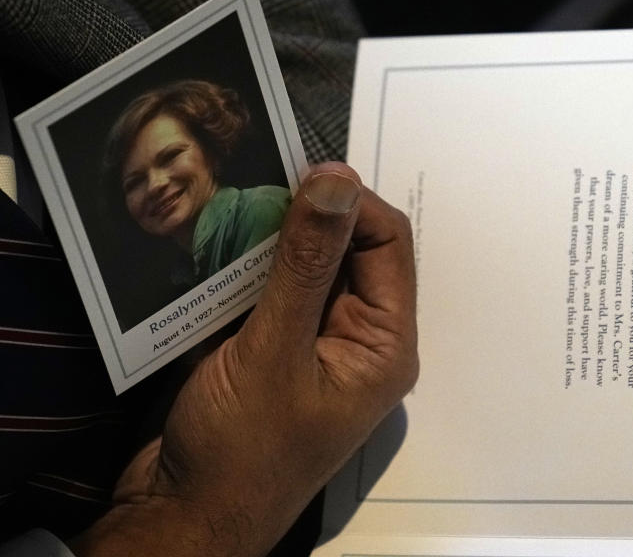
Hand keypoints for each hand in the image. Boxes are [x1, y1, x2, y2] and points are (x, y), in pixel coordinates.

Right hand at [71, 162, 417, 556]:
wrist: (185, 517)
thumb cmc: (242, 452)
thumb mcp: (274, 351)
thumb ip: (304, 264)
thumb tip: (334, 180)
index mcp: (383, 344)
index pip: (388, 244)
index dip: (351, 203)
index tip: (300, 172)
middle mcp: (358, 338)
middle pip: (349, 249)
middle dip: (307, 217)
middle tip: (257, 184)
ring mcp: (314, 343)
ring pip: (305, 266)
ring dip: (270, 240)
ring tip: (229, 211)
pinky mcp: (272, 348)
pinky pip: (270, 290)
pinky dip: (245, 267)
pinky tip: (213, 248)